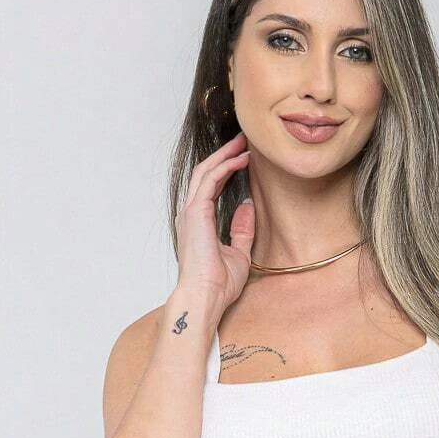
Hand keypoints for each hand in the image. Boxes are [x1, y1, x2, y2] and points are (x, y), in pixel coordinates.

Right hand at [175, 130, 255, 312]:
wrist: (205, 297)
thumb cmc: (218, 284)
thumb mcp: (239, 253)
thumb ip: (242, 230)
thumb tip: (247, 206)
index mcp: (199, 223)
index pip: (210, 187)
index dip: (226, 169)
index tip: (243, 158)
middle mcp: (191, 214)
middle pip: (205, 173)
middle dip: (224, 154)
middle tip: (243, 140)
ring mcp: (191, 212)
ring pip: (205, 172)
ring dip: (224, 155)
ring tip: (243, 143)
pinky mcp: (196, 213)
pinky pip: (210, 181)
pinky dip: (225, 167)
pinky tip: (241, 160)